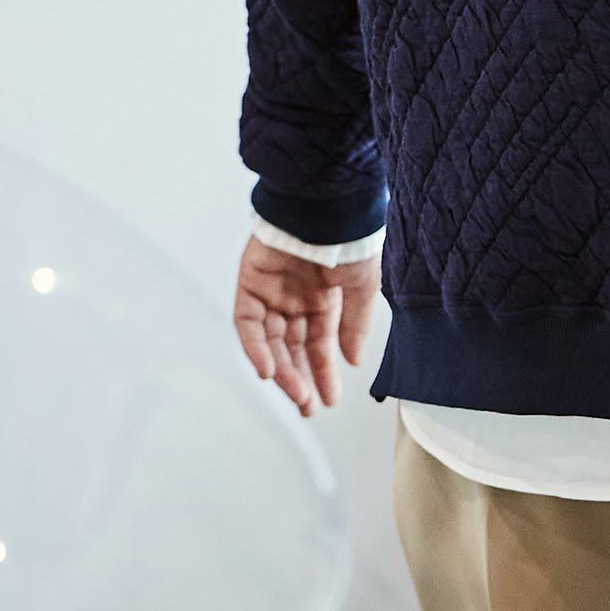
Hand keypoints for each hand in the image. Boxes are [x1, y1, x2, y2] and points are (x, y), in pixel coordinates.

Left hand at [233, 236, 380, 416]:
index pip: (319, 343)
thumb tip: (353, 360)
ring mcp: (272, 291)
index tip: (329, 398)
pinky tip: (269, 370)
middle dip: (301, 378)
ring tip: (296, 394)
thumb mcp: (361, 286)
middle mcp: (296, 297)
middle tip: (308, 405)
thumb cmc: (348, 237)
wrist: (323, 205)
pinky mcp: (250, 283)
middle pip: (293, 347)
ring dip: (282, 370)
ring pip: (272, 341)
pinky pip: (248, 324)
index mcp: (324, 296)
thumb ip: (355, 324)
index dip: (324, 371)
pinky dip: (256, 348)